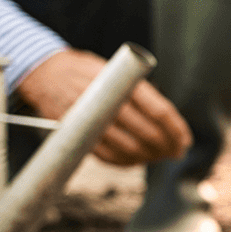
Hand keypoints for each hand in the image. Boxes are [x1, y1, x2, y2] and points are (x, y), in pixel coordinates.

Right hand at [16, 48, 190, 165]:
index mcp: (121, 82)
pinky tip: (138, 160)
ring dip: (149, 157)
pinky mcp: (77, 134)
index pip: (159, 110)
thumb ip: (139, 91)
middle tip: (177, 151)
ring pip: (128, 147)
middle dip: (167, 146)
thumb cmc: (89, 70)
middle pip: (146, 132)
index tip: (185, 141)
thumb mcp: (116, 69)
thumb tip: (169, 120)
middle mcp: (106, 101)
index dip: (176, 129)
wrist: (45, 72)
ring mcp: (90, 119)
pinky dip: (125, 162)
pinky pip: (106, 156)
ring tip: (161, 156)